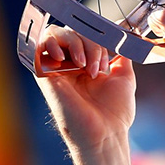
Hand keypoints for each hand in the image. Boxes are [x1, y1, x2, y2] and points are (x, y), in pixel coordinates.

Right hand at [35, 26, 136, 152]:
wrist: (106, 133)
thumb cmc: (115, 112)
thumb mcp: (124, 76)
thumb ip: (122, 54)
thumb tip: (125, 35)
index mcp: (88, 62)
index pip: (86, 33)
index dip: (98, 35)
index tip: (110, 49)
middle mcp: (70, 64)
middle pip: (73, 31)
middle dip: (90, 43)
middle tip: (97, 67)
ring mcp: (58, 69)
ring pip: (57, 34)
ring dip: (75, 43)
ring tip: (84, 66)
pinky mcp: (45, 76)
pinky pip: (38, 47)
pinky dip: (51, 43)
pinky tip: (63, 57)